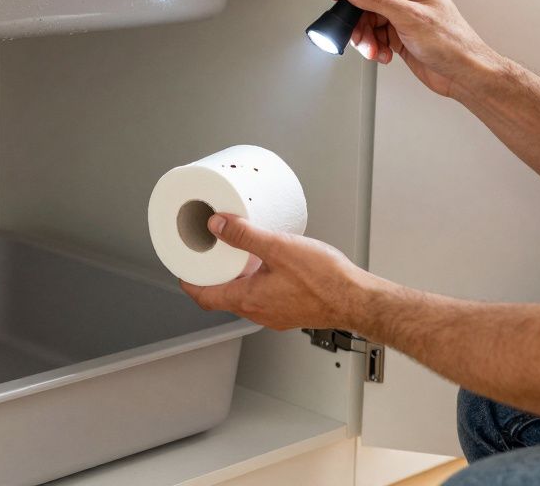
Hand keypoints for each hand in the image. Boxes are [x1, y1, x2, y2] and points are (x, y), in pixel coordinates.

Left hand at [179, 213, 373, 331]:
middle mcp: (258, 312)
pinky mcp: (290, 311)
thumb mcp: (278, 247)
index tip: (182, 268)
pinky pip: (263, 297)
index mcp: (248, 299)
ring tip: (236, 255)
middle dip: (211, 276)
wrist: (357, 299)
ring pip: (243, 297)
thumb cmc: (325, 280)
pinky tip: (268, 265)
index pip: (204, 297)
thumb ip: (245, 235)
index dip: (188, 281)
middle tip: (207, 255)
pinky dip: (256, 282)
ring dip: (235, 278)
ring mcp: (274, 314)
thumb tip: (218, 224)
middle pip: (221, 297)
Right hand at [329, 0, 501, 99]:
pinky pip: (374, 36)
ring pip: (368, 20)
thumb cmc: (452, 42)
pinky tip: (383, 54)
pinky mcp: (399, 34)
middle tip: (359, 33)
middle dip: (359, 19)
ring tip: (374, 49)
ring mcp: (402, 15)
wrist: (463, 72)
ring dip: (365, 37)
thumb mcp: (410, 17)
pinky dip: (373, 47)